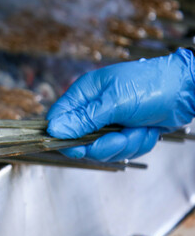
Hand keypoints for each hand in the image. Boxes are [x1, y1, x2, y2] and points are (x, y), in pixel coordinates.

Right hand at [47, 48, 194, 161]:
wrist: (188, 90)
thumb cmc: (152, 85)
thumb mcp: (115, 102)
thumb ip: (84, 118)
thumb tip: (54, 130)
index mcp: (84, 93)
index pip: (59, 119)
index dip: (64, 136)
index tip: (77, 147)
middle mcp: (93, 108)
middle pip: (80, 140)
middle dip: (103, 144)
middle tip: (120, 138)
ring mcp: (109, 122)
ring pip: (102, 149)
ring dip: (125, 144)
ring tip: (140, 128)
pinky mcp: (124, 132)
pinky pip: (121, 150)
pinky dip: (137, 144)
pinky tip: (147, 130)